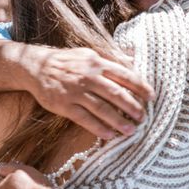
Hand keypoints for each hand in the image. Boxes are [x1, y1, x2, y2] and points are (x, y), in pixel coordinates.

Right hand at [26, 46, 153, 138]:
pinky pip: (84, 118)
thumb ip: (111, 58)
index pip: (124, 75)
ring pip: (101, 108)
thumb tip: (133, 60)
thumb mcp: (89, 53)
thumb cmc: (68, 61)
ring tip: (130, 130)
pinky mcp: (63, 105)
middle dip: (132, 106)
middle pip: (115, 93)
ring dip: (118, 121)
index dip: (140, 86)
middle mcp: (88, 76)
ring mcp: (75, 91)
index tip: (151, 97)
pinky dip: (98, 128)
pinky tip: (109, 135)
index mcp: (97, 62)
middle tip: (143, 117)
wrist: (37, 66)